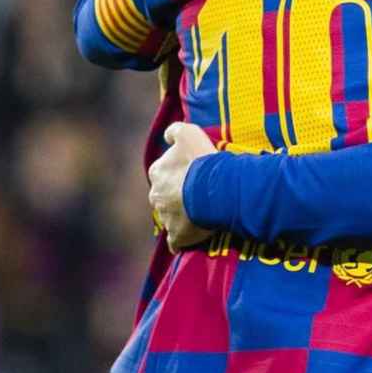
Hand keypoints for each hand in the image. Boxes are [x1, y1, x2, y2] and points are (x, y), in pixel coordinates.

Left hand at [147, 122, 217, 250]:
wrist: (216, 189)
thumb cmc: (203, 161)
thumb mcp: (189, 133)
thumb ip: (175, 131)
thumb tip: (167, 135)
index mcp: (157, 172)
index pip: (164, 172)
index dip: (180, 173)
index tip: (195, 174)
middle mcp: (156, 195)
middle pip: (165, 196)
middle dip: (178, 196)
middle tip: (200, 193)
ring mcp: (165, 218)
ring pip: (171, 217)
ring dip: (183, 216)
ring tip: (203, 212)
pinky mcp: (177, 236)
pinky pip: (177, 241)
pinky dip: (183, 239)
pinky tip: (194, 236)